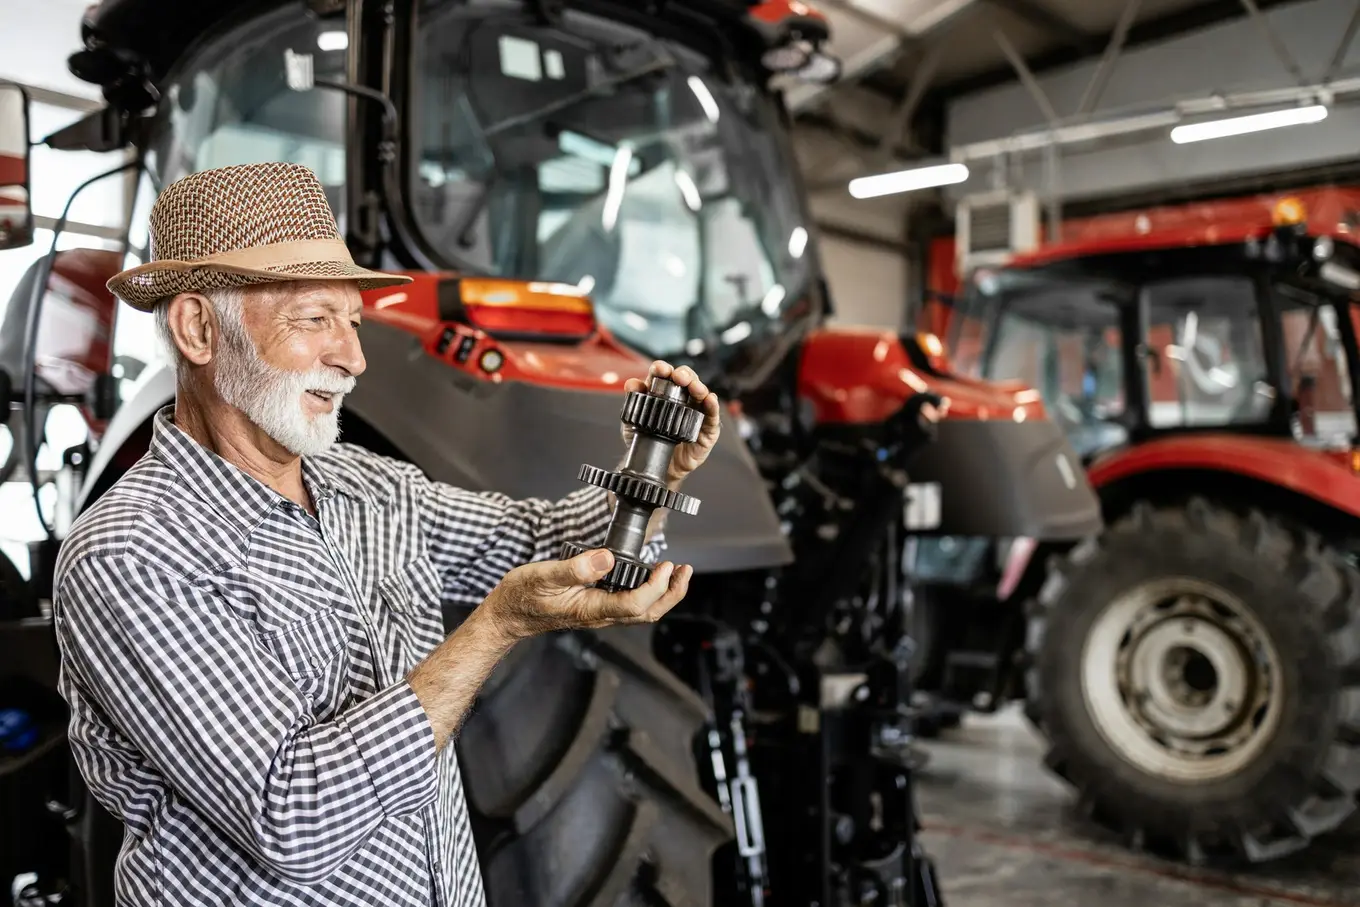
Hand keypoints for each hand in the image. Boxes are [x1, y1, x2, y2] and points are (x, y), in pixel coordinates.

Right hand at [484, 547, 691, 640]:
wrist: (507, 615)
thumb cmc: (522, 597)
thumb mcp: (543, 576)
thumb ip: (575, 569)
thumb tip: (606, 558)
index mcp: (591, 609)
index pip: (634, 604)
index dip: (655, 587)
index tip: (664, 566)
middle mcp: (600, 616)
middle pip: (647, 613)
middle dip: (671, 594)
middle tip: (684, 571)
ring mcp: (599, 614)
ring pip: (641, 611)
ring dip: (664, 593)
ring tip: (676, 572)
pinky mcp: (596, 607)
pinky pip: (629, 604)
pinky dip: (648, 591)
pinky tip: (649, 575)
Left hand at [621, 360, 720, 487]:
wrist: (657, 467)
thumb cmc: (649, 441)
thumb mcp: (635, 421)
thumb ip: (633, 401)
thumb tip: (632, 384)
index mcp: (664, 393)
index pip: (666, 375)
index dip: (663, 369)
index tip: (659, 369)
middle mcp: (683, 399)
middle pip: (687, 379)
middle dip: (684, 375)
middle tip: (677, 377)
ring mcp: (696, 412)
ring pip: (702, 393)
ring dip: (699, 387)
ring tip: (694, 387)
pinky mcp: (707, 429)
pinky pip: (713, 415)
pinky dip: (713, 405)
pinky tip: (710, 400)